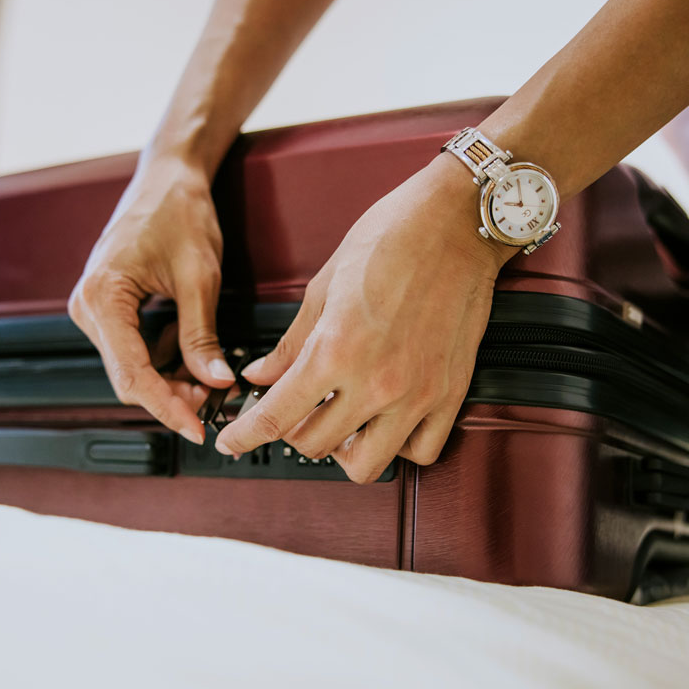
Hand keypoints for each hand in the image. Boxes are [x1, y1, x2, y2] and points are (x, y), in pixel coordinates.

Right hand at [68, 156, 233, 445]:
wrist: (168, 177)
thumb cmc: (179, 211)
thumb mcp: (200, 278)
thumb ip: (202, 335)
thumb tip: (214, 381)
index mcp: (103, 297)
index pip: (132, 374)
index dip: (166, 407)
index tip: (196, 428)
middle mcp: (88, 306)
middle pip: (128, 377)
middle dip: (171, 395)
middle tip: (213, 403)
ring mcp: (95, 307)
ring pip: (131, 366)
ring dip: (169, 380)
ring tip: (209, 379)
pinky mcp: (108, 306)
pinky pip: (133, 347)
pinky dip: (163, 360)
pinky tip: (192, 357)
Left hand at [214, 155, 514, 482]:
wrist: (456, 223)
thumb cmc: (390, 238)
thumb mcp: (323, 286)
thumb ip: (291, 343)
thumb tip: (261, 375)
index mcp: (335, 351)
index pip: (276, 417)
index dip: (244, 436)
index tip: (231, 442)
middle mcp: (375, 382)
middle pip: (314, 446)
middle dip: (293, 432)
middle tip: (294, 410)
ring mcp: (416, 394)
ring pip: (366, 465)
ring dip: (343, 451)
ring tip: (341, 422)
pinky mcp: (450, 394)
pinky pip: (421, 452)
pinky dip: (398, 446)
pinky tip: (386, 422)